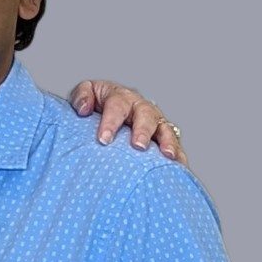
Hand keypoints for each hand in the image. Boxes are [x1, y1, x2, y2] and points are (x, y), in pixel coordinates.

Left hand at [69, 80, 187, 164]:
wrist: (107, 111)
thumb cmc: (95, 105)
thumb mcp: (85, 94)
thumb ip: (81, 97)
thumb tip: (83, 109)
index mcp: (121, 97)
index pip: (117, 106)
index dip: (111, 122)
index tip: (104, 140)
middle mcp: (141, 108)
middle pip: (146, 115)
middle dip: (143, 130)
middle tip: (138, 146)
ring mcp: (155, 122)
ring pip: (165, 128)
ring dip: (167, 141)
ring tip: (167, 155)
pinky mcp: (163, 136)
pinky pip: (174, 144)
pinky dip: (178, 155)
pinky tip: (180, 167)